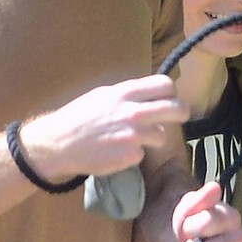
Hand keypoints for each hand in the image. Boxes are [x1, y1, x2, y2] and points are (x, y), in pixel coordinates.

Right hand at [18, 76, 188, 182]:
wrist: (60, 143)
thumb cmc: (79, 118)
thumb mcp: (103, 95)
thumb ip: (127, 94)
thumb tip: (149, 93)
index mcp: (126, 93)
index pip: (165, 85)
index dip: (172, 92)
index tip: (170, 98)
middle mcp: (134, 112)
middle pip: (177, 109)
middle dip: (182, 113)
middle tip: (179, 117)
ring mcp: (134, 135)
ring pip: (162, 136)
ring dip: (153, 138)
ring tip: (133, 138)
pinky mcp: (130, 156)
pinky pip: (142, 154)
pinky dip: (133, 154)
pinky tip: (117, 151)